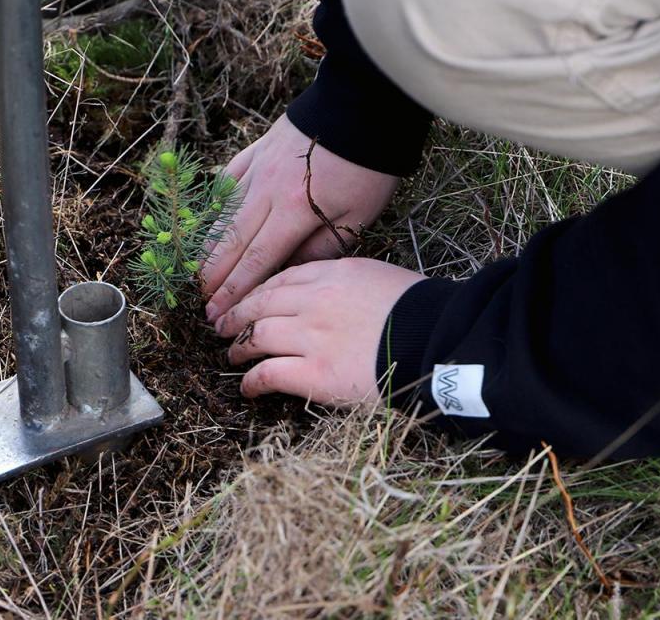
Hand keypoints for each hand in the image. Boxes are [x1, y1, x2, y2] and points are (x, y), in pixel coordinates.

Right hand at [202, 115, 399, 322]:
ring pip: (224, 214)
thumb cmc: (368, 166)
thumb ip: (321, 248)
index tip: (217, 316)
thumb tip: (289, 272)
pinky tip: (209, 218)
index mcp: (294, 212)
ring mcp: (258, 168)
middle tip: (201, 306)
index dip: (235, 292)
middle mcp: (267, 192)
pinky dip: (216, 203)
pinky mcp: (258, 149)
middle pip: (231, 242)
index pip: (256, 261)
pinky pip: (228, 179)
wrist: (363, 106)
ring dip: (209, 247)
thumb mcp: (358, 216)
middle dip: (213, 279)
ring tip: (197, 273)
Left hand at [214, 258, 425, 404]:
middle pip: (260, 304)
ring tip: (231, 356)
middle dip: (237, 316)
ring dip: (238, 347)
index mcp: (333, 274)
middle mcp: (314, 300)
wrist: (437, 342)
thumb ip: (349, 281)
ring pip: (257, 337)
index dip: (258, 292)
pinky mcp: (314, 374)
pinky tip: (246, 386)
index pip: (282, 279)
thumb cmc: (421, 312)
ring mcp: (311, 337)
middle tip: (222, 326)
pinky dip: (251, 380)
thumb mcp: (381, 277)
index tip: (248, 300)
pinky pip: (268, 374)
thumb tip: (332, 290)